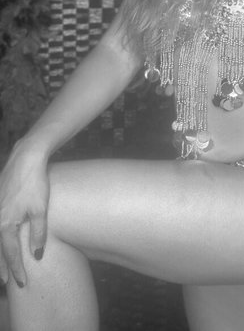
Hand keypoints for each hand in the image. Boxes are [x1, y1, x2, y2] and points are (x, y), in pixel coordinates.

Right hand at [0, 140, 49, 286]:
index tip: (21, 283)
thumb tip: (36, 254)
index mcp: (5, 224)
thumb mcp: (40, 210)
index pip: (10, 254)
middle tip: (6, 284)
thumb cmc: (35, 184)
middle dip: (2, 267)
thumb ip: (38, 233)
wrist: (25, 159)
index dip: (16, 269)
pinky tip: (2, 240)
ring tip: (1, 268)